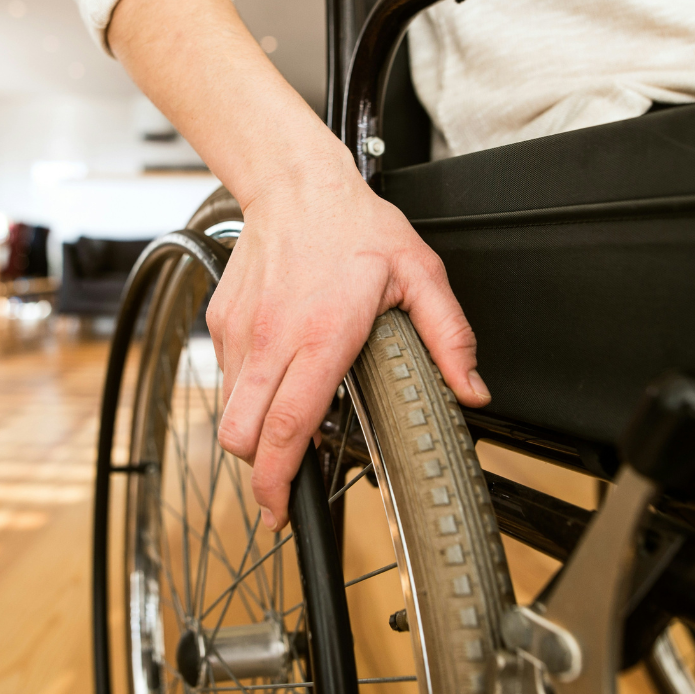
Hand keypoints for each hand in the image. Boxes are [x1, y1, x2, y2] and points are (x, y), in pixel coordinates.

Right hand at [208, 149, 490, 530]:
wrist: (293, 182)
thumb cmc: (354, 225)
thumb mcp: (420, 274)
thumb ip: (449, 337)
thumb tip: (473, 390)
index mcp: (322, 337)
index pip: (286, 428)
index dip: (276, 481)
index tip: (280, 511)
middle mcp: (273, 340)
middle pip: (242, 434)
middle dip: (257, 472)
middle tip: (281, 485)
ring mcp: (240, 331)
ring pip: (229, 410)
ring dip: (252, 431)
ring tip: (284, 425)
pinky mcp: (221, 320)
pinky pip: (226, 376)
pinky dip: (246, 390)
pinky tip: (276, 373)